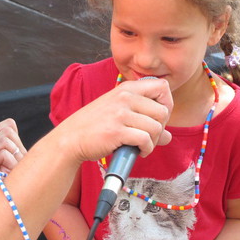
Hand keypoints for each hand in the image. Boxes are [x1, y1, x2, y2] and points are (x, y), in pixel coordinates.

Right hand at [57, 78, 172, 164]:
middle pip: (163, 111)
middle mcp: (124, 97)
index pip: (162, 87)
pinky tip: (138, 152)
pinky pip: (146, 140)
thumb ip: (143, 119)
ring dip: (154, 141)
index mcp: (126, 89)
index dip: (167, 104)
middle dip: (161, 128)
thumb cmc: (94, 127)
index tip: (157, 119)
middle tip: (149, 138)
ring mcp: (120, 113)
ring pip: (156, 127)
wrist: (70, 139)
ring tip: (142, 146)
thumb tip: (168, 136)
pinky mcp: (117, 131)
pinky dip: (146, 149)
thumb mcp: (118, 113)